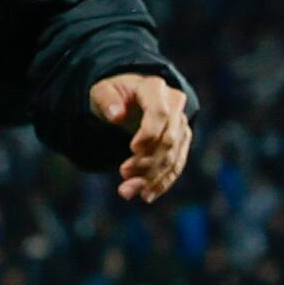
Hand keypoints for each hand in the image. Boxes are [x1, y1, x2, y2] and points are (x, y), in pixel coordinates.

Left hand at [89, 74, 188, 203]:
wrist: (129, 97)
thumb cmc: (114, 93)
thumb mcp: (102, 91)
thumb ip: (107, 100)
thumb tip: (117, 115)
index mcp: (155, 89)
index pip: (160, 113)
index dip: (149, 133)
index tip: (132, 150)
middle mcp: (175, 105)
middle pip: (169, 138)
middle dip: (148, 161)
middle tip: (123, 174)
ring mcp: (180, 123)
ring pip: (173, 155)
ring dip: (153, 177)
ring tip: (127, 192)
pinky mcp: (181, 140)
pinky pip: (177, 164)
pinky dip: (163, 182)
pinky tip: (147, 195)